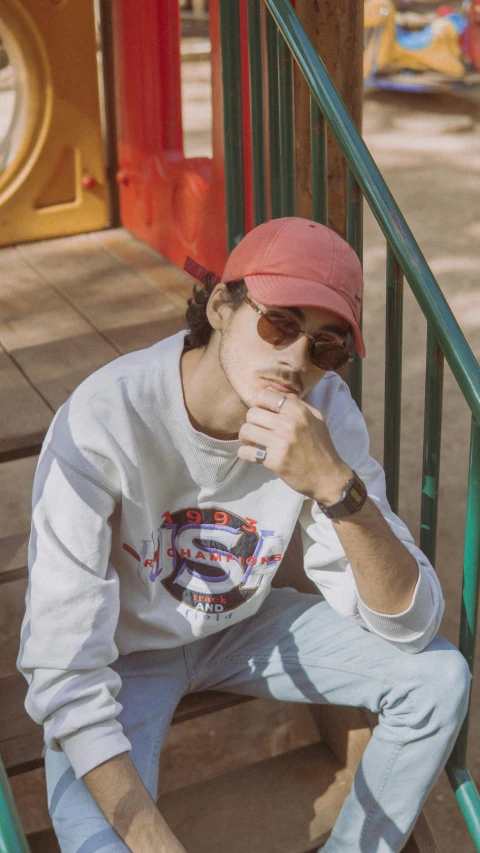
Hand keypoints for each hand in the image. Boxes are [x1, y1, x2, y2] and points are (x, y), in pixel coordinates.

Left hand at [238, 388, 351, 502]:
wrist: (328, 477)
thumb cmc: (321, 447)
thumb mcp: (315, 418)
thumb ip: (296, 404)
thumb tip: (271, 392)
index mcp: (298, 411)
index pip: (264, 395)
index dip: (259, 404)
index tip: (263, 414)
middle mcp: (289, 424)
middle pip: (252, 413)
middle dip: (251, 422)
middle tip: (258, 430)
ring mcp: (281, 443)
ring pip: (246, 431)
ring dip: (246, 437)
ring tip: (254, 442)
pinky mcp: (275, 461)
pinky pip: (246, 452)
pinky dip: (246, 454)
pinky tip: (256, 455)